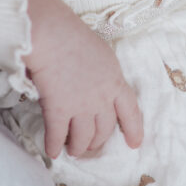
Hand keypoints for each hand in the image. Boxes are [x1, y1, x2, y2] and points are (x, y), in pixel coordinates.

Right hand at [24, 0, 142, 159]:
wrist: (53, 33)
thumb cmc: (73, 34)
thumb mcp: (100, 53)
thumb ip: (101, 72)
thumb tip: (92, 83)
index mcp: (115, 80)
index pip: (130, 110)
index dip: (134, 129)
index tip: (134, 144)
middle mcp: (102, 98)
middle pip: (105, 129)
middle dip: (98, 140)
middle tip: (91, 145)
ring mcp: (81, 106)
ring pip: (83, 137)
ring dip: (78, 147)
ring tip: (73, 150)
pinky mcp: (59, 111)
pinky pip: (57, 135)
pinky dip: (54, 145)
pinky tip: (51, 151)